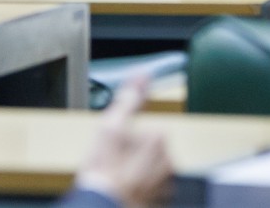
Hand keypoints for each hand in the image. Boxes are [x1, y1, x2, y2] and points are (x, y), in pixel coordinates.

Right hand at [74, 76, 171, 207]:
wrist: (100, 206)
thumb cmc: (102, 171)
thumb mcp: (110, 126)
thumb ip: (129, 99)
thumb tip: (142, 75)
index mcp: (160, 138)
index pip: (142, 130)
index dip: (124, 138)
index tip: (113, 149)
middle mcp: (169, 162)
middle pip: (147, 151)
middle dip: (131, 156)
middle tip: (112, 164)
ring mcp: (164, 185)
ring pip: (148, 171)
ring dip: (135, 173)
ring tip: (115, 179)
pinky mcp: (158, 202)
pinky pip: (149, 191)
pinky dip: (138, 191)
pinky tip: (123, 191)